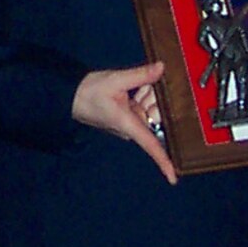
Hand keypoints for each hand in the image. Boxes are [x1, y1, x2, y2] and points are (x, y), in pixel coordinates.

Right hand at [71, 62, 177, 185]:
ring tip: (134, 88)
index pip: (151, 147)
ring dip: (148, 94)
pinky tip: (134, 89)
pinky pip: (145, 105)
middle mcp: (133, 128)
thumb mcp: (116, 80)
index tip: (174, 177)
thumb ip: (141, 75)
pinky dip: (143, 94)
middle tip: (142, 87)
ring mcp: (132, 122)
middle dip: (155, 98)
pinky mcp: (131, 116)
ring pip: (153, 108)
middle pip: (158, 115)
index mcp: (129, 125)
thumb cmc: (90, 93)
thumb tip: (161, 68)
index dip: (164, 162)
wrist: (73, 95)